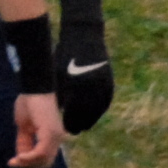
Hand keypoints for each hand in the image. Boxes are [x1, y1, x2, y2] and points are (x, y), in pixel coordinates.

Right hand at [8, 90, 62, 167]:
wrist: (34, 87)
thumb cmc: (29, 102)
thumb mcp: (24, 126)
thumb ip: (24, 141)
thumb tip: (21, 155)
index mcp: (53, 137)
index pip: (44, 158)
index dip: (30, 163)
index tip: (14, 162)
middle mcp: (57, 138)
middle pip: (45, 163)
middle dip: (28, 166)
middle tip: (14, 163)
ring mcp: (55, 136)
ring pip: (43, 160)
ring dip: (28, 163)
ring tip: (15, 160)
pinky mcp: (50, 133)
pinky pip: (40, 153)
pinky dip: (29, 157)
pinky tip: (19, 157)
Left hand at [56, 13, 112, 133]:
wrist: (84, 38)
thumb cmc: (65, 58)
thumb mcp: (57, 78)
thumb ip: (59, 98)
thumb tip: (60, 114)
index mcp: (74, 92)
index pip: (73, 118)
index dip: (69, 125)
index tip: (65, 129)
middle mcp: (90, 93)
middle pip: (86, 119)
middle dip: (79, 124)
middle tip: (74, 128)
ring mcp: (102, 89)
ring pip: (97, 112)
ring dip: (90, 118)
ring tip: (83, 122)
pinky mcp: (110, 84)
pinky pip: (104, 103)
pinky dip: (97, 108)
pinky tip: (91, 110)